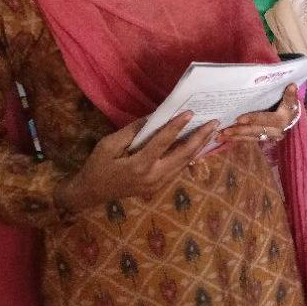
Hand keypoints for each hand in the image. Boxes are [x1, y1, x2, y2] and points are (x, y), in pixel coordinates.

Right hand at [55, 110, 218, 212]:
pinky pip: (179, 170)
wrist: (91, 192)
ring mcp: (158, 184)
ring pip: (184, 163)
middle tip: (214, 123)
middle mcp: (153, 176)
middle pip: (183, 155)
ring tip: (211, 131)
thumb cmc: (98, 165)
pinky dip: (190, 156)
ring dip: (199, 147)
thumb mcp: (109, 144)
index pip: (163, 142)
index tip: (190, 112)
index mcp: (139, 165)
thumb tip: (155, 117)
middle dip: (200, 138)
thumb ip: (133, 131)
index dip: (177, 126)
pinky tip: (198, 145)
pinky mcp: (159, 187)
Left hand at [220, 84, 299, 143]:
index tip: (239, 118)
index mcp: (280, 120)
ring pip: (250, 137)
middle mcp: (274, 131)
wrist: (292, 119)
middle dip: (239, 131)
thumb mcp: (291, 101)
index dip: (253, 119)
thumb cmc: (289, 107)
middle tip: (225, 130)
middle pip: (255, 131)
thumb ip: (290, 95)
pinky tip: (225, 139)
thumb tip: (292, 85)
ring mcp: (268, 136)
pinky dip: (236, 139)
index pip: (265, 119)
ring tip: (220, 136)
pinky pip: (248, 139)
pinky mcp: (262, 138)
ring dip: (235, 137)